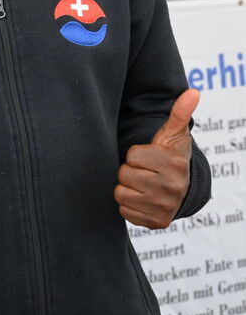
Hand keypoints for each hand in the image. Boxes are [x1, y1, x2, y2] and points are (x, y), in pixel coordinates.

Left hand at [114, 88, 199, 228]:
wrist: (183, 188)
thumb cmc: (171, 155)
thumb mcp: (174, 133)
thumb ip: (179, 112)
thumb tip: (193, 92)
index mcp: (172, 163)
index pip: (131, 155)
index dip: (135, 154)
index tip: (147, 156)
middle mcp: (170, 187)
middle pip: (124, 175)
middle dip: (129, 170)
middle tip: (143, 170)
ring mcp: (163, 207)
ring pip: (121, 194)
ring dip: (127, 188)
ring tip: (142, 183)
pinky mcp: (156, 222)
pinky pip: (124, 211)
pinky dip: (129, 205)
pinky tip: (142, 198)